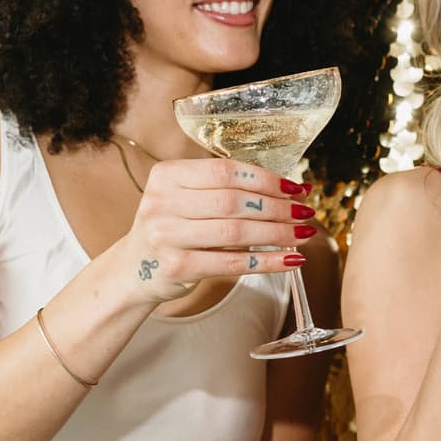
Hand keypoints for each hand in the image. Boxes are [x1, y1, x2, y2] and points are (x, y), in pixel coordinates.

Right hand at [123, 157, 319, 301]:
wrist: (134, 270)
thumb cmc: (172, 228)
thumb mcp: (185, 199)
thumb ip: (224, 189)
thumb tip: (289, 188)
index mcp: (167, 175)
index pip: (225, 171)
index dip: (266, 179)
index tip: (296, 188)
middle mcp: (162, 202)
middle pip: (234, 201)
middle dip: (278, 207)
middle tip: (306, 212)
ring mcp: (166, 235)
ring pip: (236, 232)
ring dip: (278, 233)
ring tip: (305, 234)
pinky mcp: (177, 267)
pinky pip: (232, 262)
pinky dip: (267, 261)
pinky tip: (290, 260)